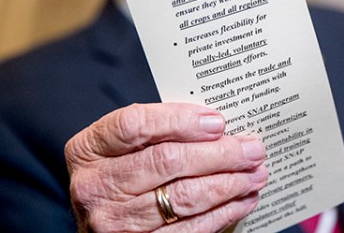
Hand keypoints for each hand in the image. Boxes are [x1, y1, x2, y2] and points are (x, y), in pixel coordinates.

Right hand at [65, 102, 267, 231]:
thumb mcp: (123, 146)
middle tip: (252, 149)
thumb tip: (217, 126)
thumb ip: (159, 131)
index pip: (135, 125)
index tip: (217, 122)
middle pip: (167, 161)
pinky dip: (223, 212)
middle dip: (219, 153)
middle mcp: (95, 186)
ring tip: (255, 173)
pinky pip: (190, 229)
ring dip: (229, 184)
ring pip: (184, 197)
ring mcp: (113, 221)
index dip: (180, 121)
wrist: (102, 221)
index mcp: (88, 149)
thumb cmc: (120, 172)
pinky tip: (243, 199)